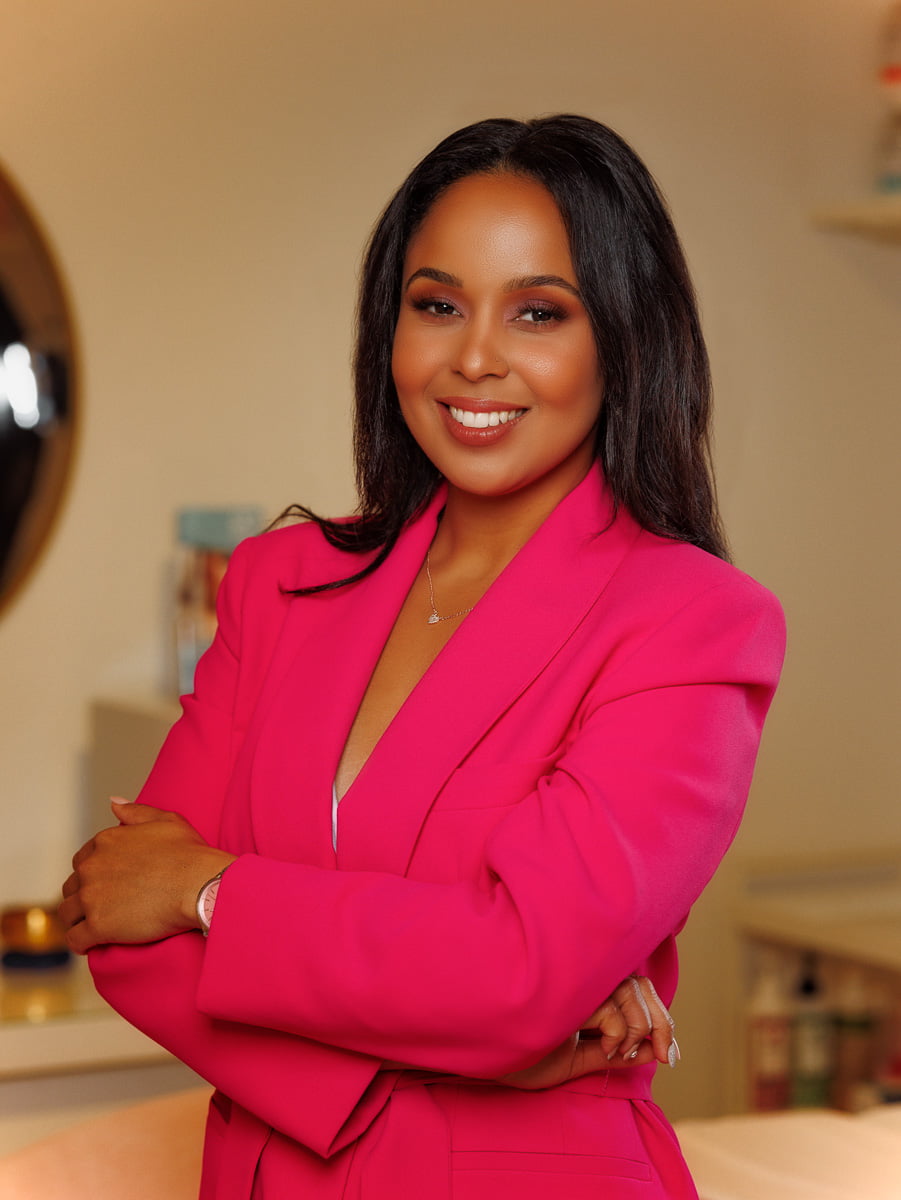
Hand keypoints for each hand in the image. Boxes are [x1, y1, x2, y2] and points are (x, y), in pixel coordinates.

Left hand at [58, 801, 234, 954]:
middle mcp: (92, 867)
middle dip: (82, 896)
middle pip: (72, 886)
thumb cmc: (189, 853)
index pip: (82, 860)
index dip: (93, 873)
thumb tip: (114, 802)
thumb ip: (135, 811)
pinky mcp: (98, 926)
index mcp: (105, 841)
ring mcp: (92, 897)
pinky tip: (90, 945)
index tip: (106, 884)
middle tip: (102, 907)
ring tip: (93, 927)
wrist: (199, 885)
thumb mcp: (166, 820)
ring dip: (77, 920)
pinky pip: (75, 939)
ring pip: (67, 913)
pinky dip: (80, 943)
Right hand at [498, 975, 677, 1089]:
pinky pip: (610, 1009)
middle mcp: (581, 979)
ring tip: (617, 1053)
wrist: (487, 1060)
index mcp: (585, 991)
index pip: (637, 988)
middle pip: (640, 984)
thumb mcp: (576, 1061)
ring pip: (629, 991)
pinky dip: (618, 1033)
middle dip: (661, 1022)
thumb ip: (612, 1053)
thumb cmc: (522, 1056)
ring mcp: (573, 981)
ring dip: (638, 1029)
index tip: (669, 1056)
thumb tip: (651, 1052)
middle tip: (666, 1058)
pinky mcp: (565, 991)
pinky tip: (604, 1048)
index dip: (660, 1017)